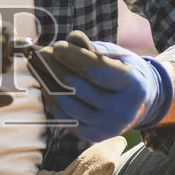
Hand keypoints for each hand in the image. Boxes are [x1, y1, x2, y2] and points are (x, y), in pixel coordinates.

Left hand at [30, 31, 173, 142]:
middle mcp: (123, 111)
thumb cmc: (121, 71)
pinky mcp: (93, 136)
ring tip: (38, 68)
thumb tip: (71, 38)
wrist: (136, 104)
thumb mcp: (114, 55)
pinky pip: (66, 118)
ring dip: (48, 84)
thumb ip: (93, 47)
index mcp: (134, 87)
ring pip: (69, 105)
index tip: (56, 46)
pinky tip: (46, 85)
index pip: (98, 71)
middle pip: (79, 88)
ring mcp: (108, 127)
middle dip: (55, 68)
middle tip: (39, 55)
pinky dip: (53, 100)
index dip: (75, 58)